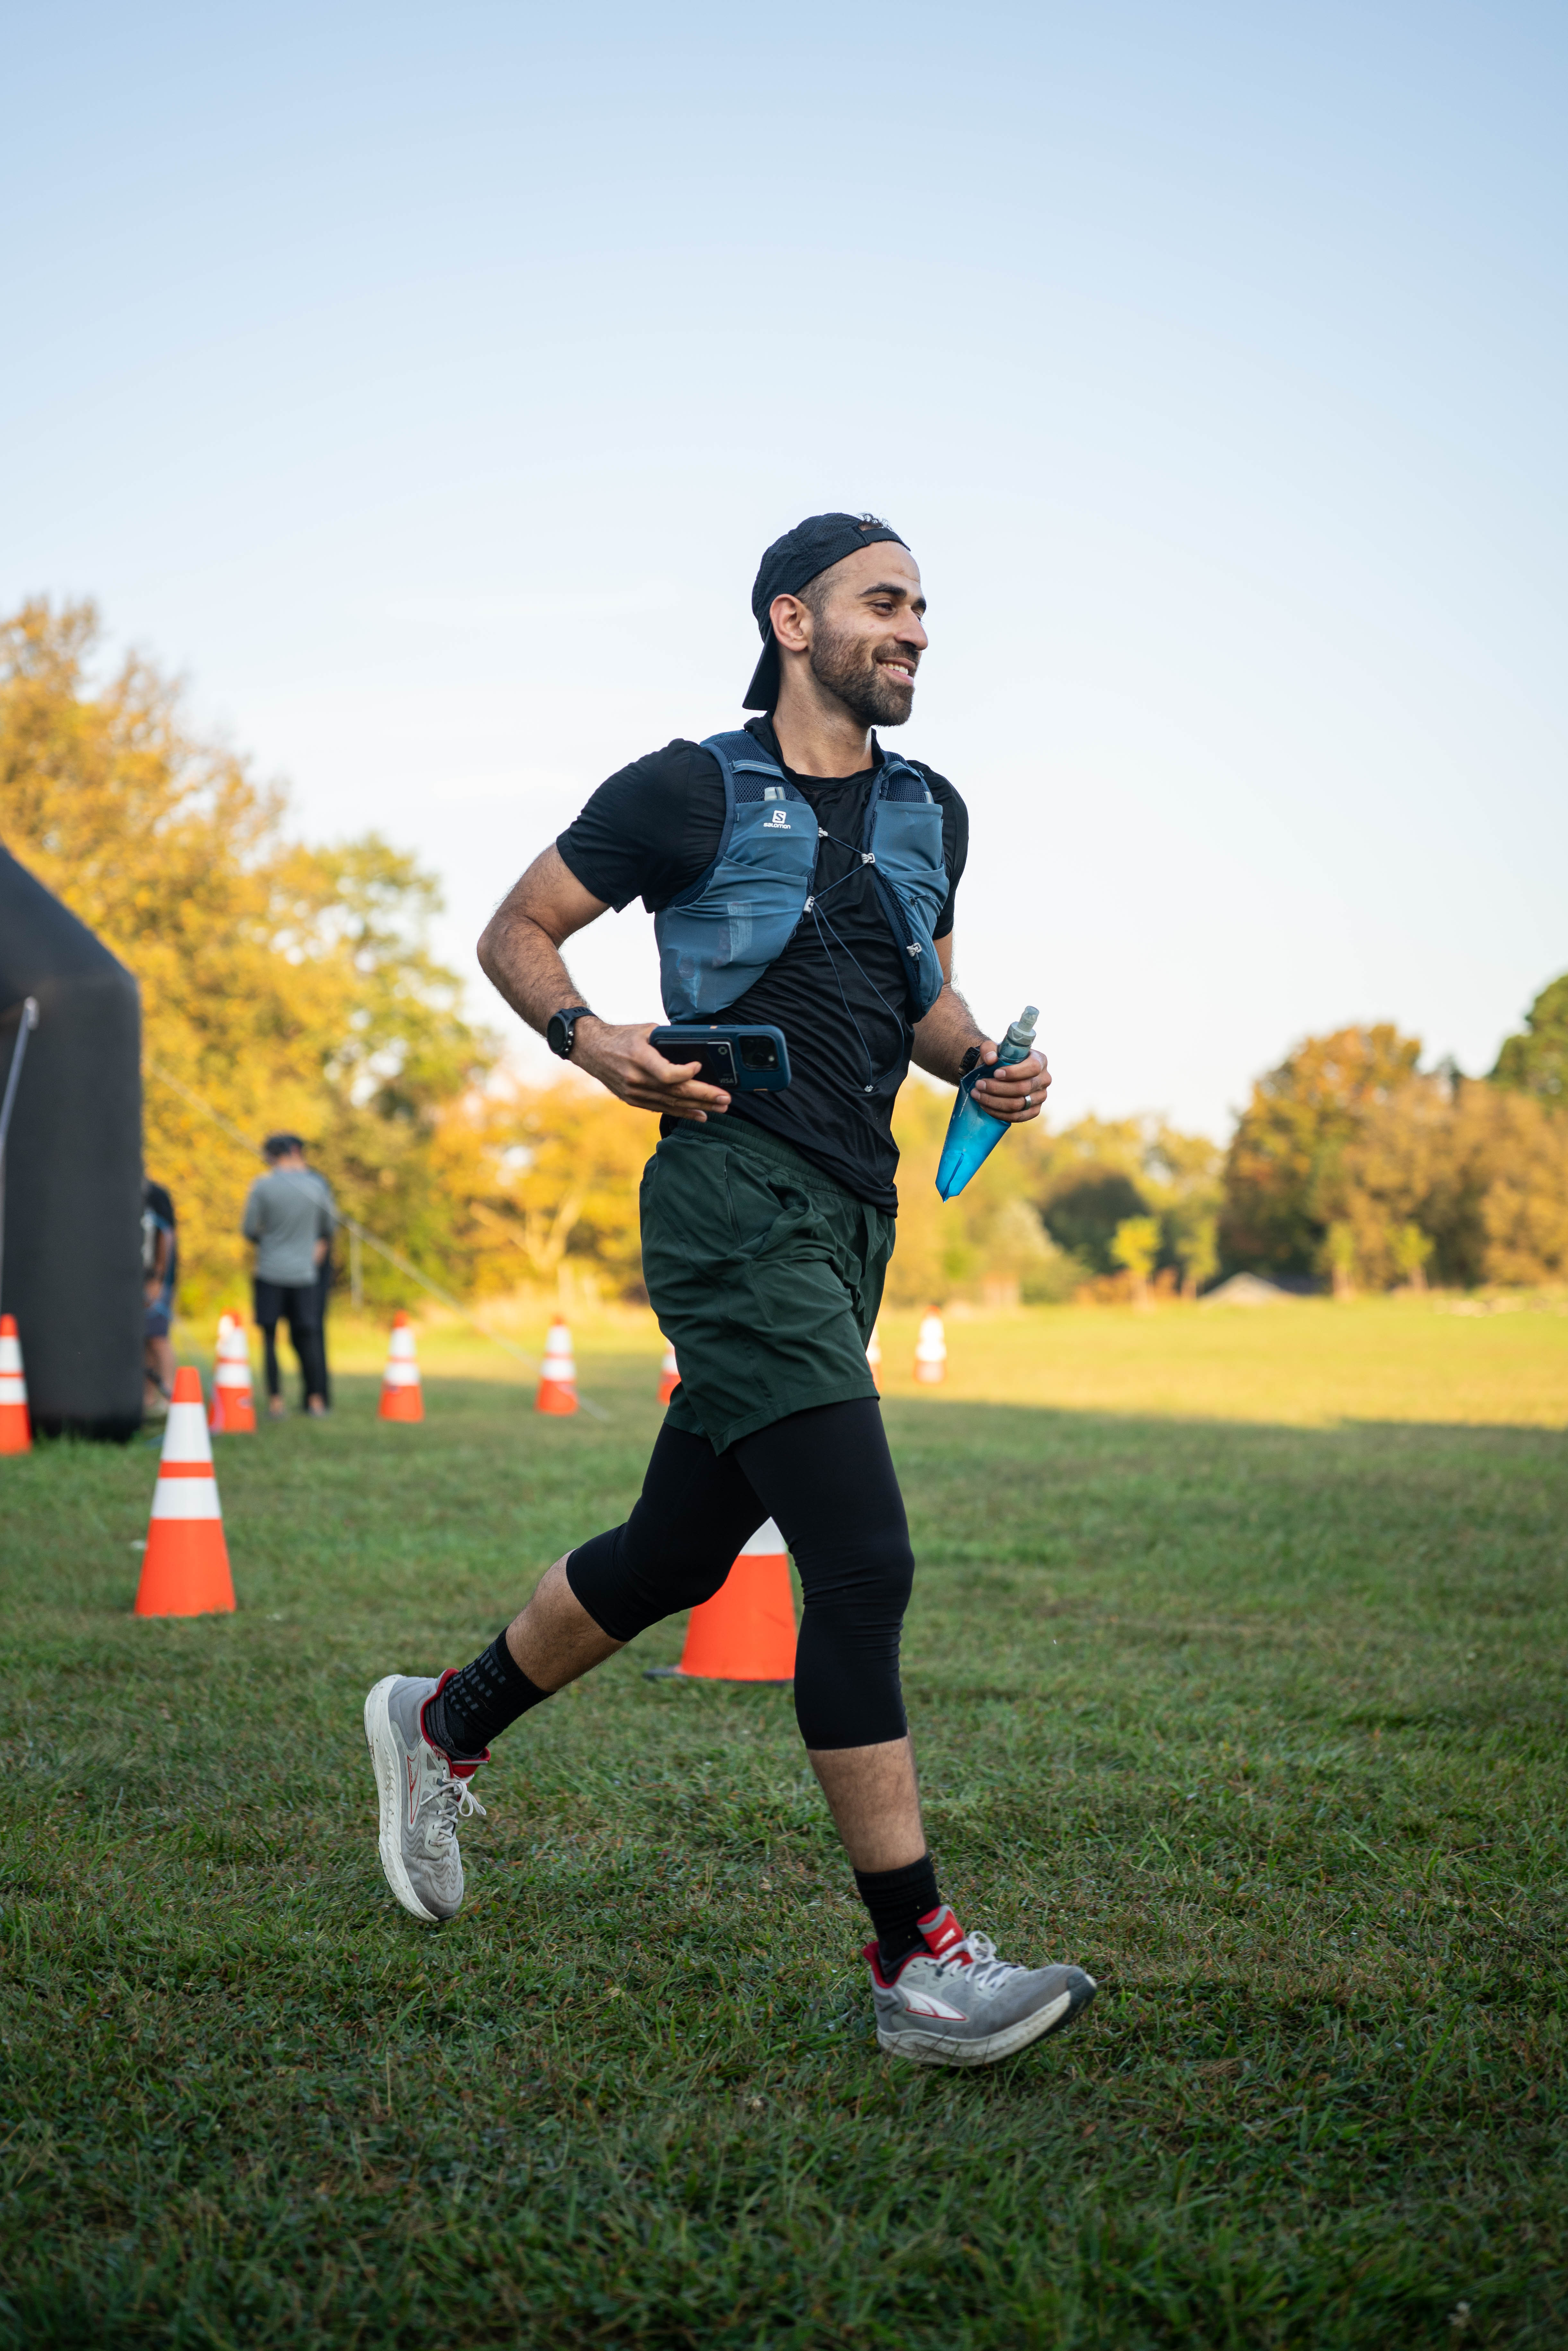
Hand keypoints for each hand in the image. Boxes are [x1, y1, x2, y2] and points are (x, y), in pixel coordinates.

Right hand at [572, 1018, 730, 1120]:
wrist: (591, 1050)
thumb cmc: (622, 1036)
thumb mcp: (645, 1030)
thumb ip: (668, 1039)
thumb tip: (697, 1044)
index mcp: (638, 1058)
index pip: (666, 1074)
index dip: (686, 1074)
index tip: (700, 1067)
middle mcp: (635, 1078)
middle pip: (674, 1093)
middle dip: (703, 1096)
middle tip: (725, 1098)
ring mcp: (634, 1092)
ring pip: (670, 1104)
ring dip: (697, 1107)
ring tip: (720, 1108)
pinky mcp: (633, 1100)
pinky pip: (661, 1108)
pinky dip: (682, 1112)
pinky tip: (700, 1114)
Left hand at [970, 1043, 1050, 1122]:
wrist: (1001, 1073)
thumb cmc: (1000, 1059)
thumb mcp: (993, 1048)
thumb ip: (989, 1049)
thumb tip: (990, 1059)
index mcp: (1040, 1060)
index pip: (1033, 1068)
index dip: (1014, 1072)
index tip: (995, 1073)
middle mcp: (1044, 1079)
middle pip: (1023, 1088)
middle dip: (997, 1088)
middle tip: (979, 1085)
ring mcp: (1041, 1097)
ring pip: (1018, 1105)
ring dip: (994, 1102)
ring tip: (977, 1095)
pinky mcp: (1034, 1111)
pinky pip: (1017, 1117)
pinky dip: (998, 1113)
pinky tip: (985, 1106)